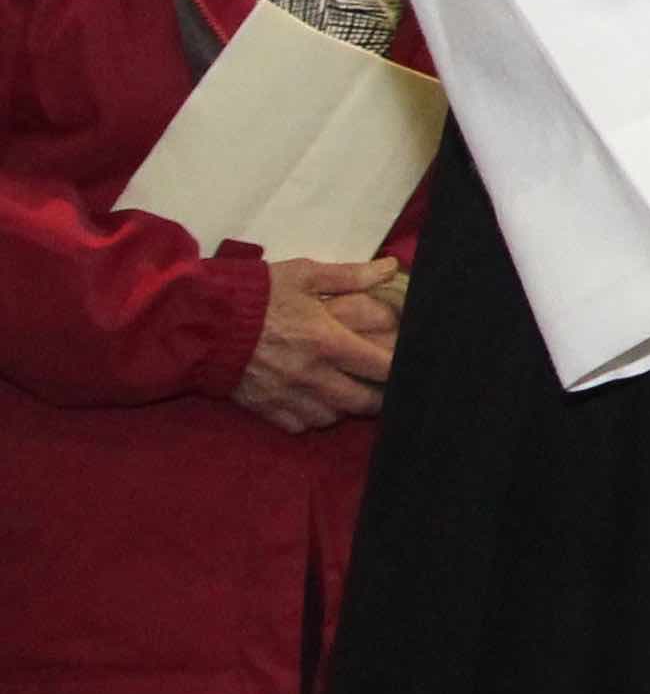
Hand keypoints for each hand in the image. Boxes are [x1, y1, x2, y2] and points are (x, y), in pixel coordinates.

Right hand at [232, 258, 397, 431]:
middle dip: (378, 396)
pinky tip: (314, 402)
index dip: (400, 368)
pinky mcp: (264, 408)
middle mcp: (312, 375)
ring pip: (333, 417)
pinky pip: (300, 425)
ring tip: (348, 391)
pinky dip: (311, 417)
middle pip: (363, 402)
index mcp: (328, 341)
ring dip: (344, 407)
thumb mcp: (304, 275)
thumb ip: (350, 276)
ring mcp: (287, 395)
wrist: (200, 321)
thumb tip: (390, 268)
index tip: (404, 364)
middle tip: (381, 384)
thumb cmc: (256, 295)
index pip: (382, 367)